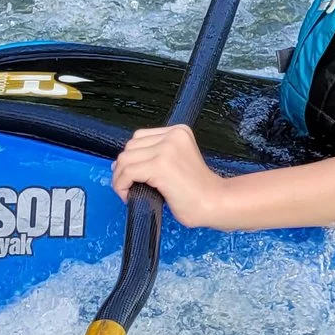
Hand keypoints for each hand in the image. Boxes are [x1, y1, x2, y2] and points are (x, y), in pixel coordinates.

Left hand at [113, 124, 230, 229]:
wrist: (215, 203)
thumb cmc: (198, 190)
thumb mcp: (178, 161)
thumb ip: (155, 156)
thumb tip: (119, 164)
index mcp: (179, 131)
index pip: (139, 138)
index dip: (132, 158)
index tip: (133, 176)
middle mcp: (172, 136)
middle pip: (130, 147)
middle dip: (123, 168)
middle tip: (129, 187)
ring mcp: (166, 149)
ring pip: (125, 159)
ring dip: (120, 178)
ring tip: (128, 192)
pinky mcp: (159, 166)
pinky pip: (126, 173)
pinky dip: (121, 186)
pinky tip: (129, 196)